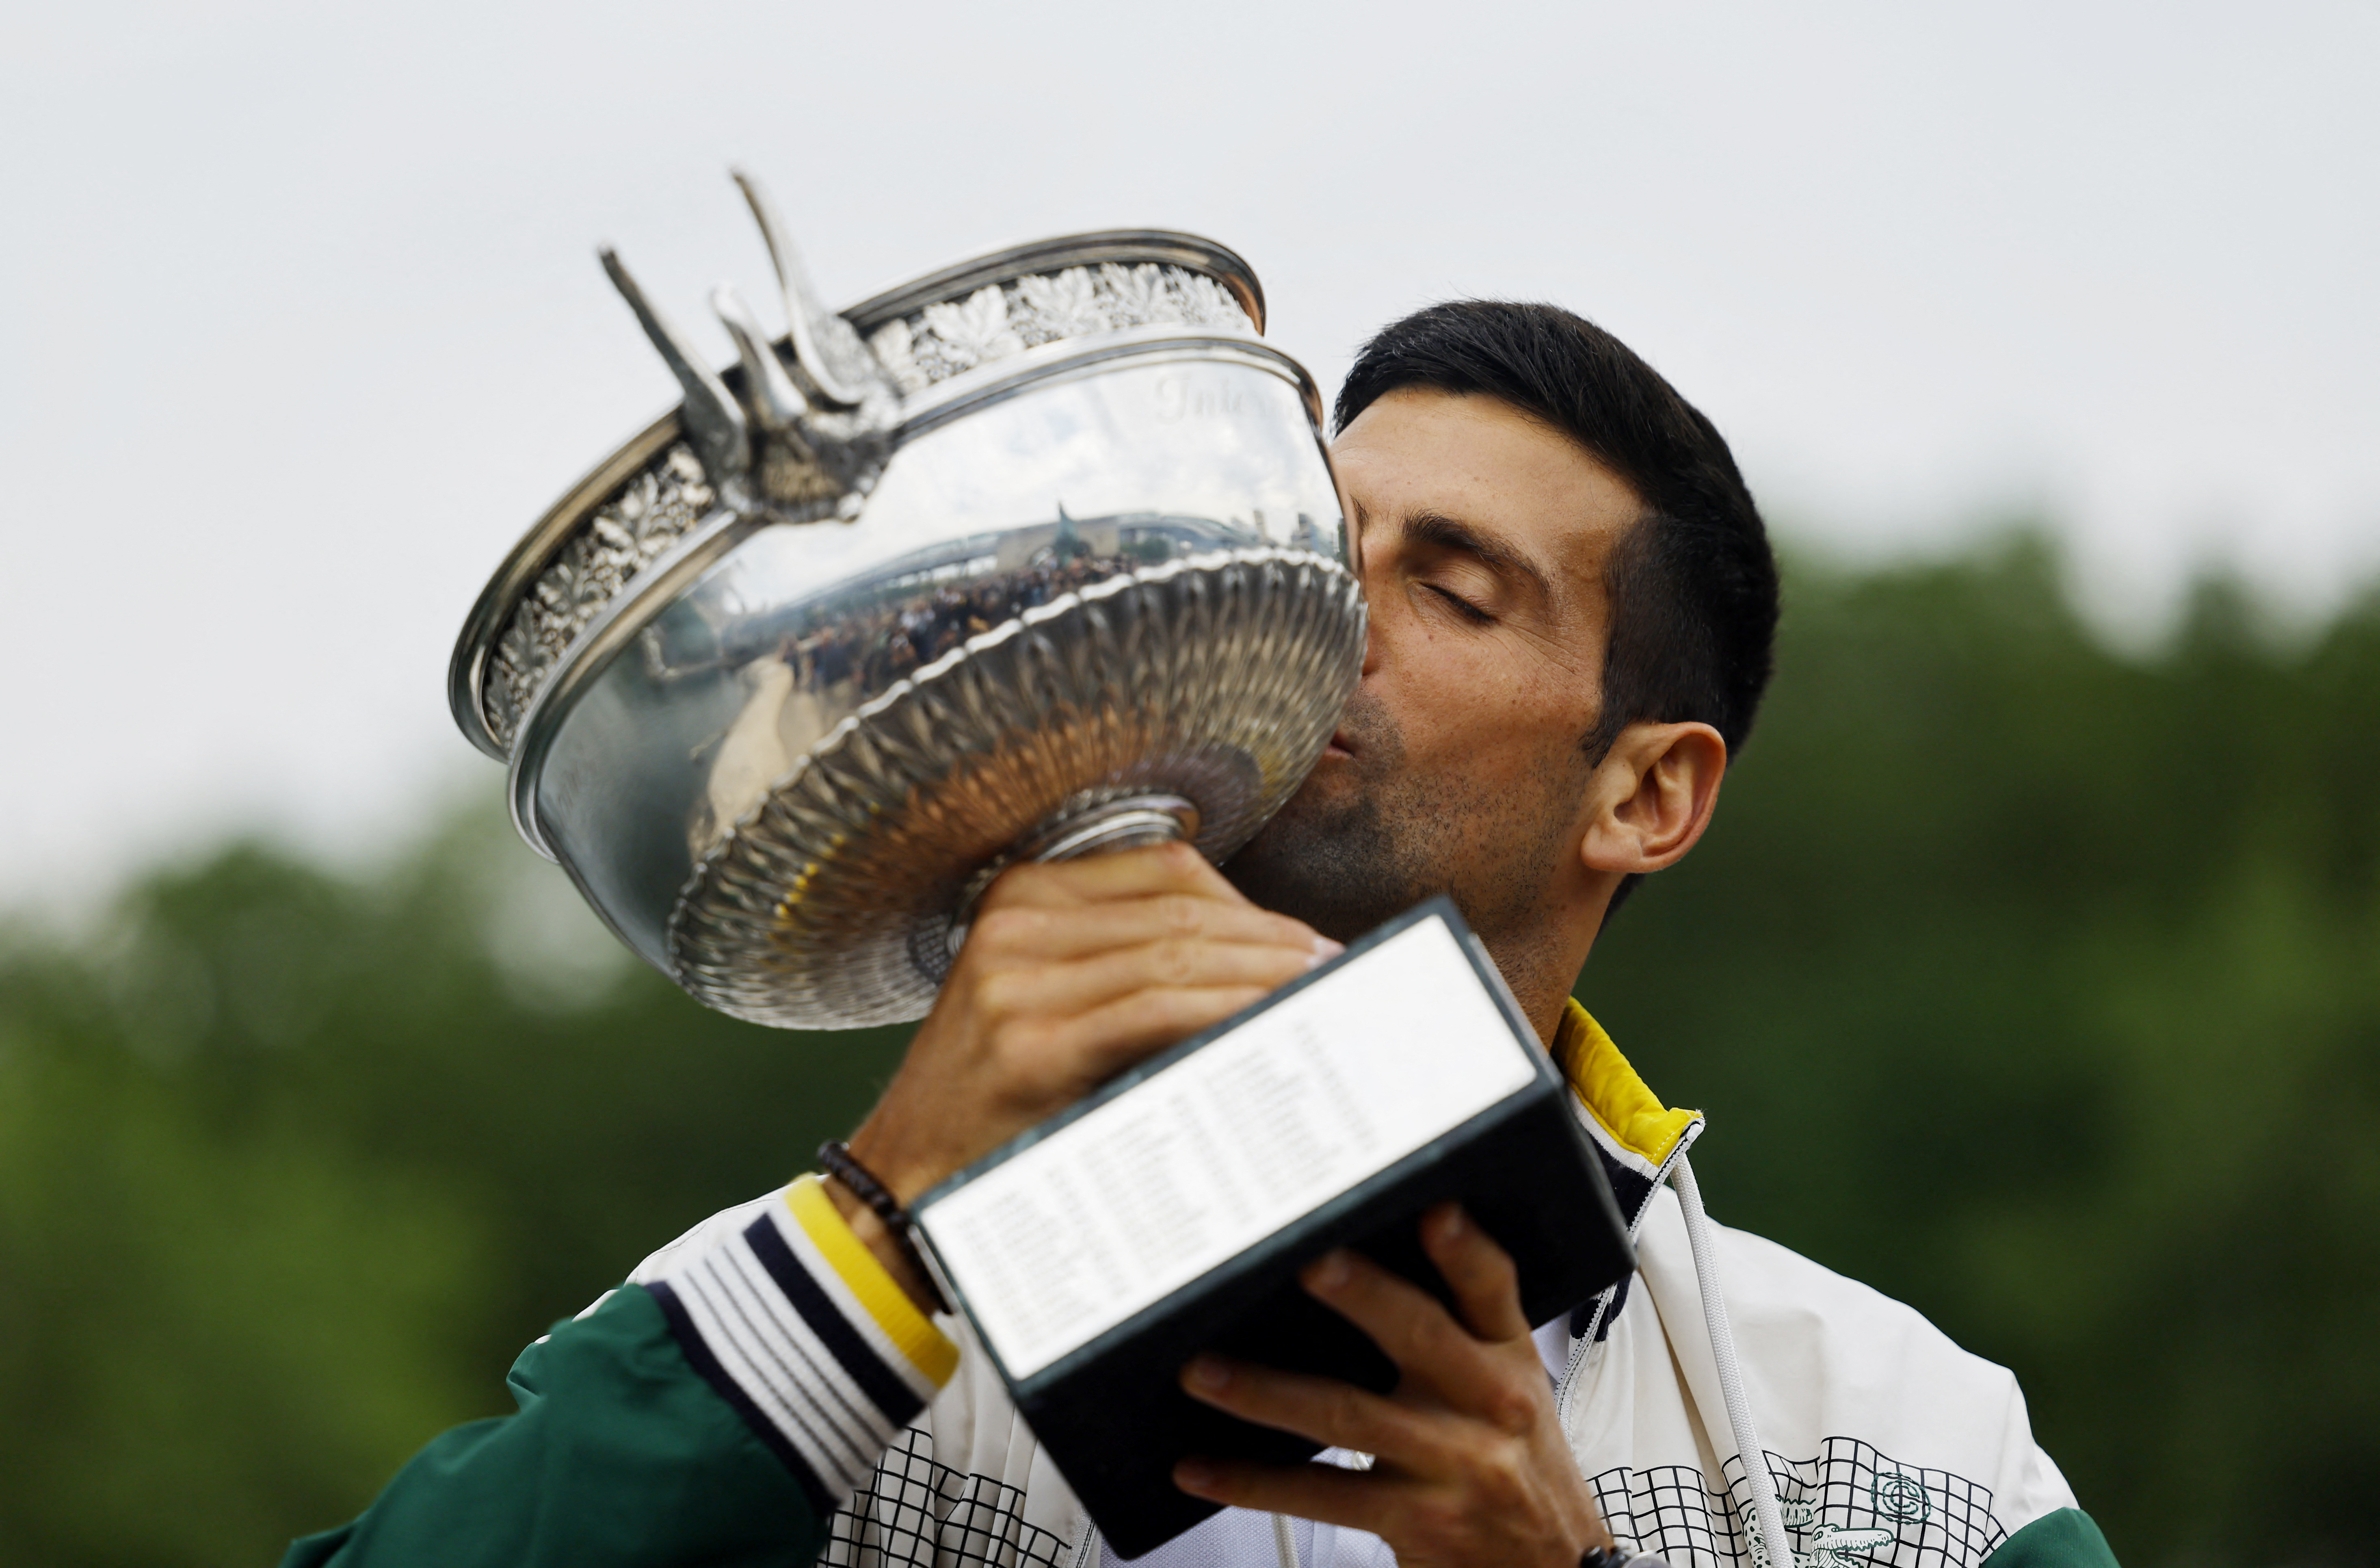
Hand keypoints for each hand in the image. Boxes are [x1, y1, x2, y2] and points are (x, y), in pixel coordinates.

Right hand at [835, 841, 1335, 1305]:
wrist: (901, 1188)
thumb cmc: (993, 1104)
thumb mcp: (1044, 1000)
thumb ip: (1124, 964)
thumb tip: (1257, 957)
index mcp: (1020, 895)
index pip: (1166, 870)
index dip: (1252, 903)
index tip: (1309, 940)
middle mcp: (1015, 922)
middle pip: (1183, 907)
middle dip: (1274, 938)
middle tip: (1339, 971)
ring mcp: (1018, 978)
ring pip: (1181, 952)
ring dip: (1267, 973)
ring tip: (1325, 997)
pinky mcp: (1032, 1039)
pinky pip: (1161, 1008)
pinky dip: (1229, 1010)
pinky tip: (1272, 1025)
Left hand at [1172, 1203, 1611, 1567]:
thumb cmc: (1519, 1467)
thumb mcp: (1512, 1393)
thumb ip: (1456, 1333)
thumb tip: (1358, 1269)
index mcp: (1507, 1360)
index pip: (1493, 1290)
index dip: (1465, 1251)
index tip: (1435, 1213)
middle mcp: (1485, 1405)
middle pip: (1421, 1336)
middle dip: (1362, 1296)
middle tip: (1306, 1262)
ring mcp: (1450, 1465)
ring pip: (1348, 1416)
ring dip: (1267, 1393)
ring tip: (1205, 1371)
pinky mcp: (1415, 1520)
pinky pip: (1321, 1497)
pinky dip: (1253, 1482)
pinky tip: (1202, 1468)